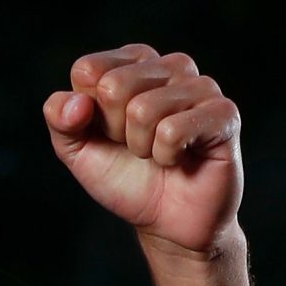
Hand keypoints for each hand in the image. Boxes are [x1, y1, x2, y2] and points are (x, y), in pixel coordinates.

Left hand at [44, 46, 242, 257]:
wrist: (167, 222)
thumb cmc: (124, 177)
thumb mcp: (77, 150)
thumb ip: (60, 120)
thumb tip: (76, 102)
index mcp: (134, 63)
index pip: (88, 70)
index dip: (86, 113)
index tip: (108, 131)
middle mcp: (171, 66)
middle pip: (114, 86)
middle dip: (115, 131)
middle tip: (136, 146)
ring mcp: (202, 86)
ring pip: (143, 110)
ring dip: (141, 147)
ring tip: (158, 153)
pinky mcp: (224, 113)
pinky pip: (172, 130)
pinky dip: (165, 156)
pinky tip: (180, 159)